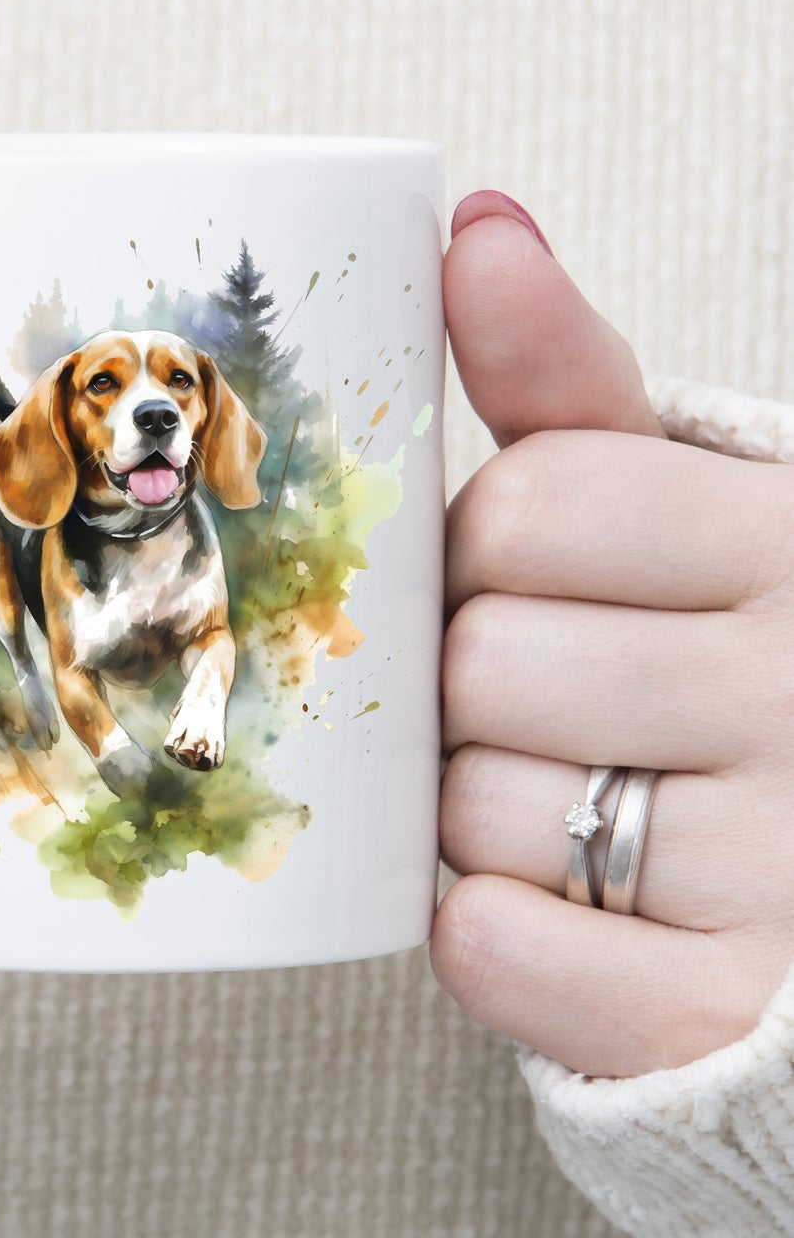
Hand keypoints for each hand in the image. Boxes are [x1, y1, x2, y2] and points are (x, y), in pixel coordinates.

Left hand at [430, 190, 793, 1078]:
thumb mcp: (672, 497)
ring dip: (478, 807)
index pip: (535, 503)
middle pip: (483, 661)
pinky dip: (488, 930)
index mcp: (786, 541)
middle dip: (475, 680)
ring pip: (477, 810)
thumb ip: (565, 376)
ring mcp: (782, 870)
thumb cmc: (713, 648)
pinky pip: (495, 948)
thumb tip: (476, 224)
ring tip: (567, 795)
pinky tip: (547, 902)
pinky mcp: (715, 1013)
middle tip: (541, 698)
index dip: (489, 545)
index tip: (529, 571)